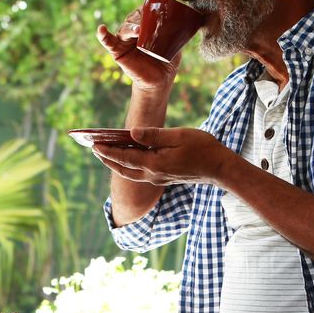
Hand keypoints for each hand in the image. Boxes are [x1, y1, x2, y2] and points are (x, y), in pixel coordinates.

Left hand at [91, 127, 234, 186]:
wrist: (220, 168)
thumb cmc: (202, 148)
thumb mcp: (179, 136)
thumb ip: (154, 135)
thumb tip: (132, 133)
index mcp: (154, 164)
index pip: (124, 157)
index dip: (107, 150)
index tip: (93, 144)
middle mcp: (153, 175)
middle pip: (122, 168)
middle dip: (106, 158)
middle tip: (93, 148)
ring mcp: (158, 179)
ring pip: (130, 173)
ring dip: (115, 163)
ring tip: (105, 153)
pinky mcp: (164, 178)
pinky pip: (139, 173)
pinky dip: (128, 166)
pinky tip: (127, 157)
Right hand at [96, 8, 181, 93]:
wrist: (160, 81)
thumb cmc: (166, 62)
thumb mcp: (174, 44)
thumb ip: (176, 33)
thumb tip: (184, 21)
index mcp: (145, 27)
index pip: (143, 12)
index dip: (148, 9)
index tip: (156, 11)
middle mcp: (133, 31)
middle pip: (133, 18)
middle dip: (140, 19)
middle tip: (149, 24)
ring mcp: (124, 41)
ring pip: (124, 29)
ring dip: (130, 28)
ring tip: (138, 31)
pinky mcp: (117, 52)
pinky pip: (107, 42)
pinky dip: (103, 35)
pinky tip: (101, 29)